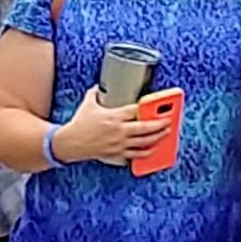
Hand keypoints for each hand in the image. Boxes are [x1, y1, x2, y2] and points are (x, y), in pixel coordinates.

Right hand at [55, 96, 172, 168]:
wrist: (71, 143)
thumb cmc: (80, 123)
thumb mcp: (88, 103)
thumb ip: (96, 93)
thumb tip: (101, 86)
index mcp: (113, 116)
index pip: (135, 110)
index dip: (147, 108)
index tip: (156, 106)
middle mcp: (119, 131)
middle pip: (145, 128)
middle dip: (159, 124)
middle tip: (169, 120)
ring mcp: (119, 144)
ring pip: (144, 143)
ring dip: (157, 138)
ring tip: (165, 133)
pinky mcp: (117, 155)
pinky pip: (135, 155)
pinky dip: (146, 153)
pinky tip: (152, 149)